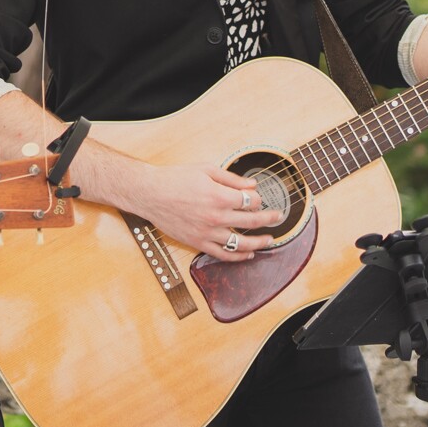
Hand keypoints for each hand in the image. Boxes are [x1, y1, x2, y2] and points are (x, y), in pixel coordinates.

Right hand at [73, 141, 284, 262]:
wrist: (149, 193)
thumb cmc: (175, 178)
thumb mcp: (205, 169)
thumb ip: (231, 178)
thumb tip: (253, 185)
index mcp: (219, 196)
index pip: (251, 201)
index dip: (259, 199)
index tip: (260, 198)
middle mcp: (216, 217)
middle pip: (252, 222)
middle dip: (269, 219)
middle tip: (278, 217)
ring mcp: (207, 233)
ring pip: (241, 243)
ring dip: (259, 243)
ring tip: (269, 240)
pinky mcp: (197, 243)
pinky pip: (223, 255)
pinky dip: (238, 257)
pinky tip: (248, 255)